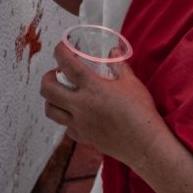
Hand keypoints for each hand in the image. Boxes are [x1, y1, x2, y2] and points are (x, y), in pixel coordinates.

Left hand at [39, 41, 165, 169]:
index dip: (59, 52)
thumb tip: (112, 50)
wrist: (145, 144)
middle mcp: (80, 105)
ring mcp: (79, 123)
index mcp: (92, 87)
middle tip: (57, 74)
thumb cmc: (141, 111)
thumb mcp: (131, 82)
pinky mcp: (83, 138)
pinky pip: (66, 128)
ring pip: (50, 110)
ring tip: (61, 94)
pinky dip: (67, 120)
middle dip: (47, 77)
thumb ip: (119, 65)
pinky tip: (76, 115)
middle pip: (47, 89)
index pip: (67, 64)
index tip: (61, 48)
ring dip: (51, 99)